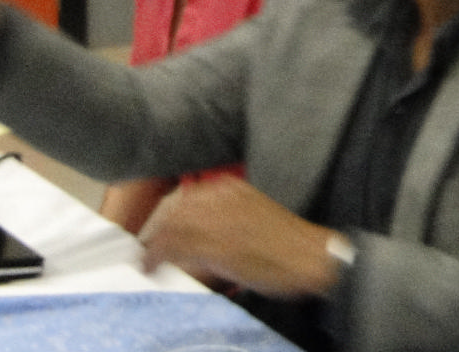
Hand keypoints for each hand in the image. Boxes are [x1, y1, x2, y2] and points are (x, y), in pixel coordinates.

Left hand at [139, 177, 340, 298]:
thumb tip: (196, 237)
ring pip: (172, 229)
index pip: (186, 199)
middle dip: (156, 232)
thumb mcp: (253, 218)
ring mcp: (220, 221)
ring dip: (154, 248)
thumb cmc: (287, 243)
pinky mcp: (218, 246)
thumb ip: (224, 219)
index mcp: (232, 189)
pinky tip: (153, 270)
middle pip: (174, 211)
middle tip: (147, 253)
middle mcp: (223, 198)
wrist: (312, 254)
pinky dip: (158, 260)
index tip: (156, 235)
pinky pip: (176, 249)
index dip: (167, 219)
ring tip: (148, 264)